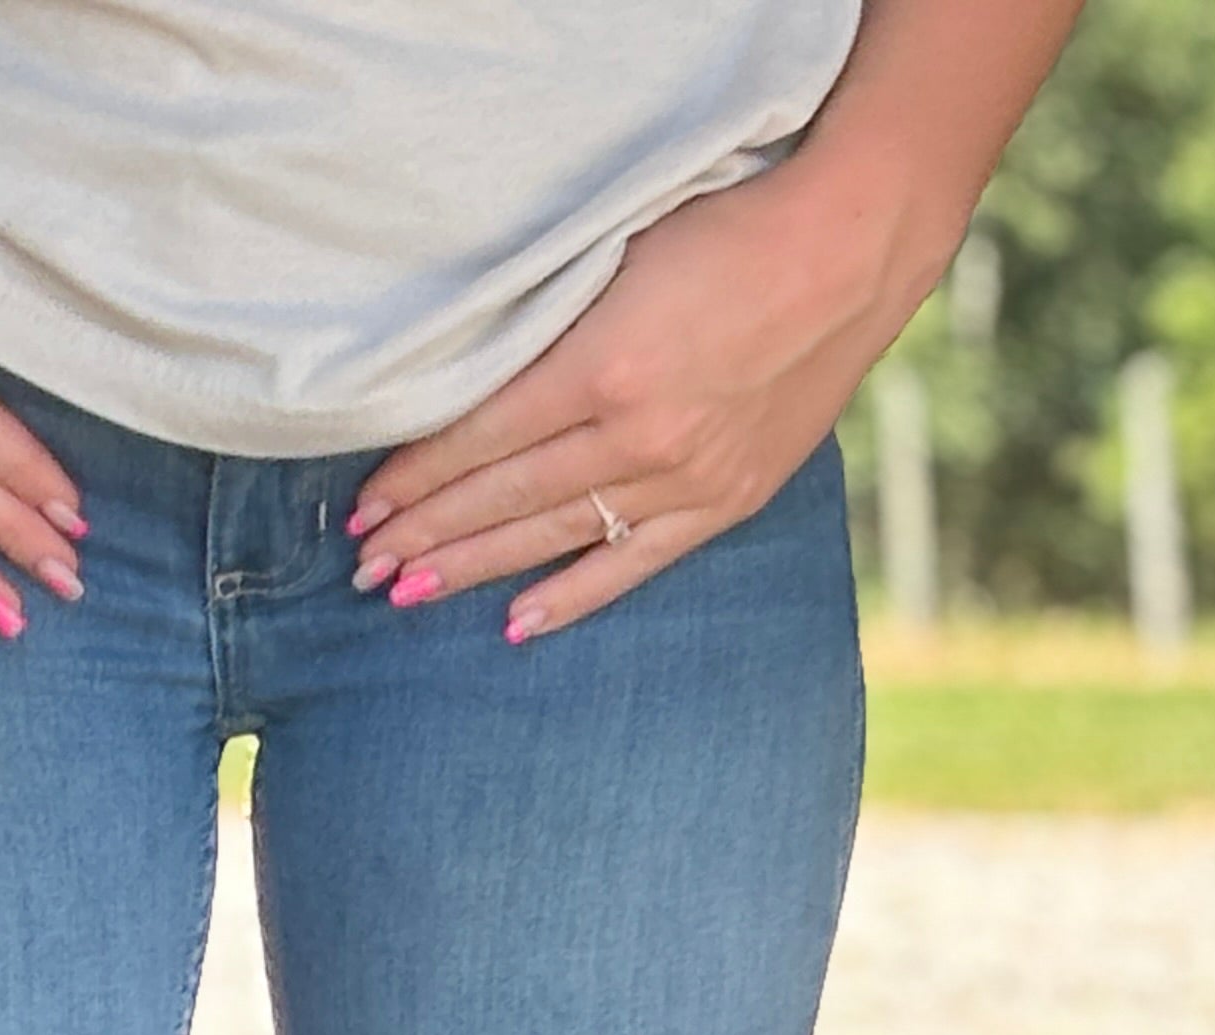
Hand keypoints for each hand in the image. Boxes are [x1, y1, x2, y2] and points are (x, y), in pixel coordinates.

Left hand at [348, 161, 934, 644]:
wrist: (848, 251)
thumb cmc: (730, 230)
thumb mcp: (622, 258)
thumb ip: (551, 325)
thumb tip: (471, 376)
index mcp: (603, 366)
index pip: (481, 437)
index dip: (417, 475)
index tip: (365, 504)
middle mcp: (637, 436)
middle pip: (504, 497)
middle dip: (427, 533)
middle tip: (365, 567)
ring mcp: (682, 478)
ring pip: (553, 536)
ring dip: (474, 568)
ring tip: (410, 593)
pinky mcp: (723, 501)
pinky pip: (630, 563)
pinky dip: (570, 595)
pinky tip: (516, 623)